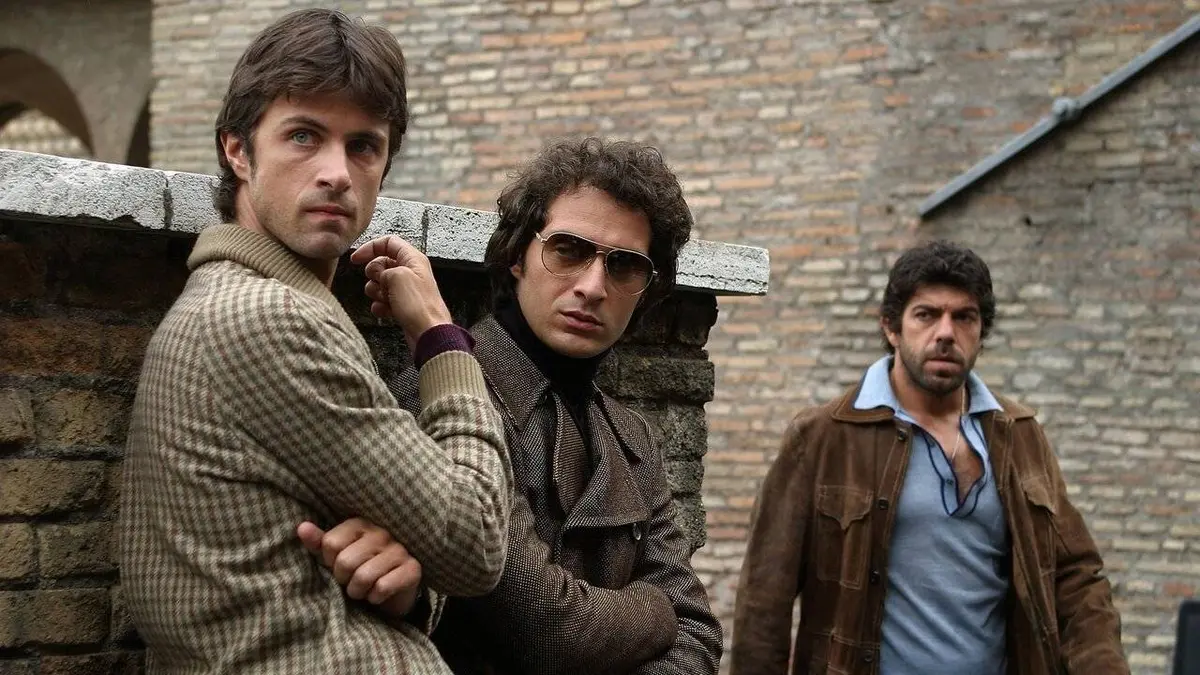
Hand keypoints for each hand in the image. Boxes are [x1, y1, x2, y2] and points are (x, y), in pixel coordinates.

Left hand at [297, 518, 423, 618]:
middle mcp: (382, 533)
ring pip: (364, 576)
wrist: (393, 591)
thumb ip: (319, 543)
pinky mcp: (413, 569)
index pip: (330, 544)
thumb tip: (302, 527)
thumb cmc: (359, 569)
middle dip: (343, 580)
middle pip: (345, 562)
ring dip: (358, 592)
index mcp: (361, 524)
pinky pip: (383, 587)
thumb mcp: (336, 556)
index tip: (338, 567)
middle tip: (351, 582)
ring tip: (362, 590)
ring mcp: (399, 550)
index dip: (329, 563)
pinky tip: (377, 595)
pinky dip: (375, 597)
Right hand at [349, 235, 452, 350]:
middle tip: (381, 283)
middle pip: (380, 264)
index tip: (356, 259)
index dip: (370, 248)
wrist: (428, 333)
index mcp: (413, 259)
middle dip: (373, 275)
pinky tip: (386, 311)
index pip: (388, 242)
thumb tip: (378, 276)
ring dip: (376, 292)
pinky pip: (382, 301)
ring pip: (379, 284)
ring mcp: (406, 290)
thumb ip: (383, 268)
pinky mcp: (402, 306)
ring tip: (386, 299)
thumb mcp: (397, 276)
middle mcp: (410, 272)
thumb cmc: (418, 304)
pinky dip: (380, 306)